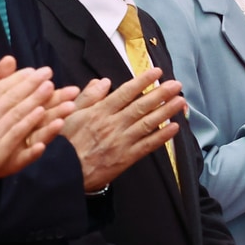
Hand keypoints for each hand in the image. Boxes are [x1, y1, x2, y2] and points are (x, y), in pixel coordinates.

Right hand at [0, 58, 59, 195]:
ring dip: (35, 99)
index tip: (32, 70)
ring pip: (17, 113)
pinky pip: (17, 133)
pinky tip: (42, 113)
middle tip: (48, 72)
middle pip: (11, 97)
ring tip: (50, 87)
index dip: (17, 78)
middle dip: (31, 83)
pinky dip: (30, 122)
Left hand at [0, 83, 78, 177]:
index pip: (39, 98)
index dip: (48, 88)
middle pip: (46, 114)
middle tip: (73, 94)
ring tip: (62, 119)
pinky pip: (27, 157)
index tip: (56, 77)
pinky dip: (34, 152)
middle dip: (59, 104)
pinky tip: (40, 147)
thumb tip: (9, 58)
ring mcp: (23, 146)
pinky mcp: (15, 162)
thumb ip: (0, 80)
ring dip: (53, 128)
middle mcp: (26, 129)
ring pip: (42, 135)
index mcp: (22, 113)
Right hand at [61, 69, 185, 191]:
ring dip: (166, 111)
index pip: (126, 92)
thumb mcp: (70, 114)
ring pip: (148, 124)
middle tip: (176, 85)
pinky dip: (162, 137)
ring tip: (180, 101)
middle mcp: (113, 125)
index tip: (157, 72)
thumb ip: (88, 97)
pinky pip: (147, 146)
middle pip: (141, 106)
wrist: (64, 173)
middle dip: (161, 94)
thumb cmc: (65, 143)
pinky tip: (174, 128)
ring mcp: (121, 142)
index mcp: (100, 112)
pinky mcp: (125, 158)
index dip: (143, 81)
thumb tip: (103, 81)